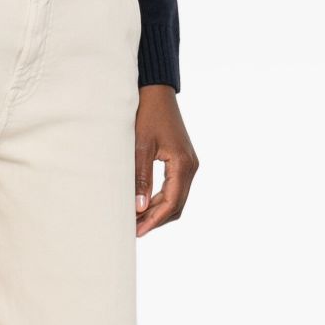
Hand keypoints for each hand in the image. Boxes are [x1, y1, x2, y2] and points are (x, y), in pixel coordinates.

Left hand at [134, 86, 198, 237]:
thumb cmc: (147, 115)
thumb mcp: (140, 147)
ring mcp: (188, 164)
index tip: (137, 232)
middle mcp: (190, 166)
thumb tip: (140, 208)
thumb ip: (141, 178)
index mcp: (183, 164)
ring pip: (175, 199)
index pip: (171, 203)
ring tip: (135, 221)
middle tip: (133, 230)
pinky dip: (159, 200)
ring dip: (157, 212)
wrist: (156, 92)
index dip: (154, 220)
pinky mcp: (182, 161)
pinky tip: (142, 205)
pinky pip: (173, 188)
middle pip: (176, 206)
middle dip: (155, 220)